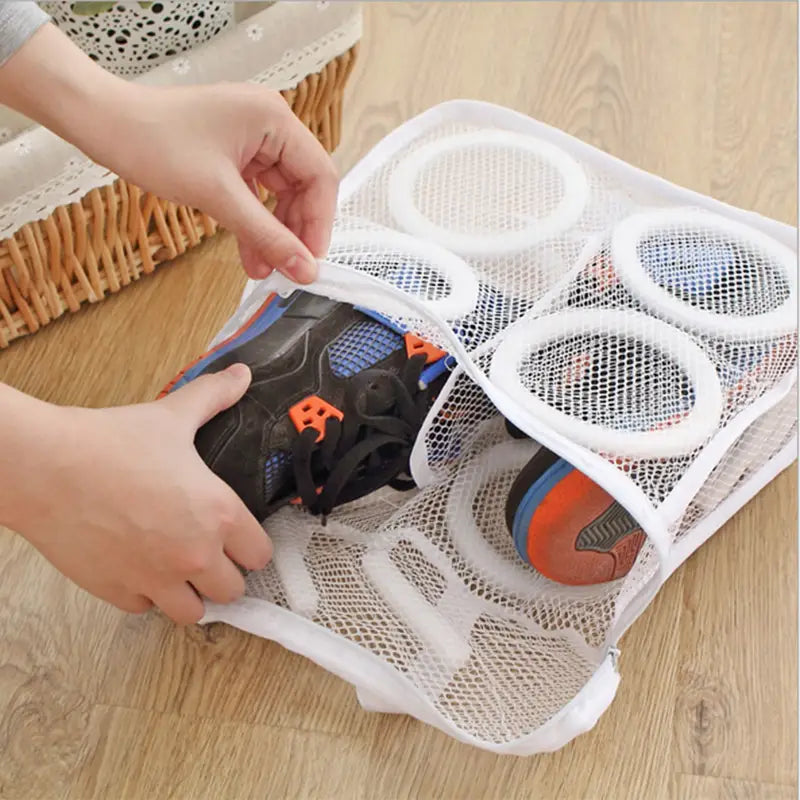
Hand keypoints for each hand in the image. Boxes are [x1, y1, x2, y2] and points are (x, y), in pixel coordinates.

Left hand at [0, 24, 338, 282]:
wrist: (104, 125)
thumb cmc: (153, 141)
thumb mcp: (218, 196)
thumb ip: (267, 235)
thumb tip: (303, 267)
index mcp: (274, 118)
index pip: (320, 176)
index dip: (319, 222)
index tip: (310, 259)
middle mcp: (269, 125)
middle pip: (303, 188)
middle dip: (295, 231)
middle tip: (290, 268)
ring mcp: (251, 140)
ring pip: (280, 197)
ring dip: (274, 234)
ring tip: (266, 269)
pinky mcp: (234, 156)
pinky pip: (256, 196)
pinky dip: (254, 224)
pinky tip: (251, 255)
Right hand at [1, 365, 271, 623]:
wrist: (47, 467)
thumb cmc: (112, 441)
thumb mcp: (172, 415)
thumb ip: (214, 397)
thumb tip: (241, 373)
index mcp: (219, 514)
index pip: (261, 555)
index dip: (252, 547)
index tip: (240, 540)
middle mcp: (195, 554)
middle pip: (233, 590)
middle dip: (224, 574)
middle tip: (208, 555)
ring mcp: (157, 579)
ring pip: (193, 612)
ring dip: (190, 594)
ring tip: (178, 570)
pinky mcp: (118, 592)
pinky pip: (145, 608)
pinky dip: (145, 594)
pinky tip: (138, 567)